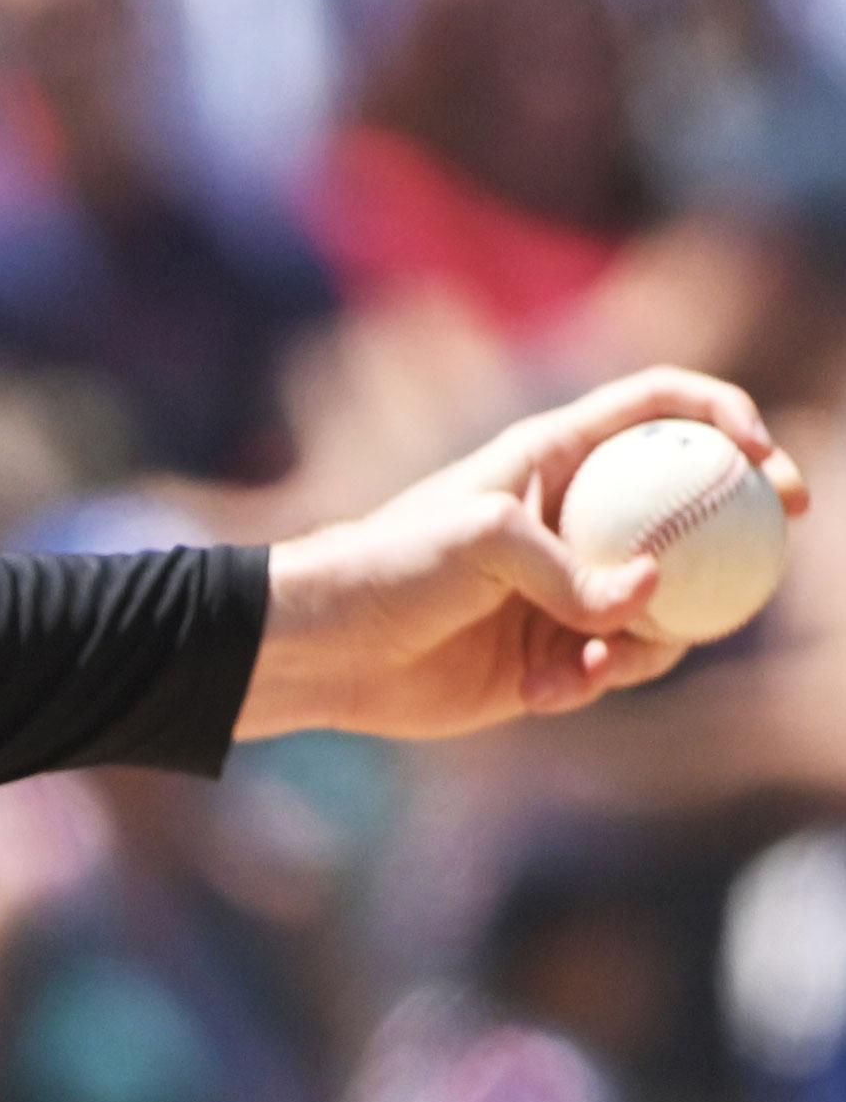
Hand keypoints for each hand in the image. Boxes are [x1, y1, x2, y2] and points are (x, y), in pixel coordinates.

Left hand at [245, 368, 811, 739]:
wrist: (329, 649)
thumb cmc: (388, 566)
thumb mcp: (478, 542)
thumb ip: (571, 567)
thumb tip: (649, 594)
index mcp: (555, 457)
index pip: (658, 408)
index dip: (723, 415)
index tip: (760, 455)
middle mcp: (576, 515)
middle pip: (695, 505)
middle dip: (746, 527)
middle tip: (773, 552)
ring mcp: (574, 582)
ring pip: (670, 601)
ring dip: (650, 637)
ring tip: (589, 662)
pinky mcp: (560, 648)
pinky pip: (621, 662)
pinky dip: (596, 679)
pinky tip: (539, 693)